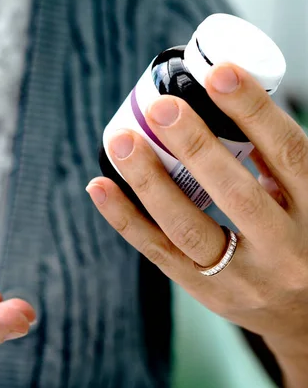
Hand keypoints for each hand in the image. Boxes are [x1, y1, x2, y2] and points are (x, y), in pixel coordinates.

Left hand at [87, 65, 307, 387]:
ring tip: (120, 141)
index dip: (254, 112)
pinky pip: (158, 252)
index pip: (289, 155)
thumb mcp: (305, 197)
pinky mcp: (204, 291)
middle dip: (195, 146)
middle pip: (236, 195)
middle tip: (160, 107)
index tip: (219, 72)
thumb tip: (225, 102)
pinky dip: (125, 217)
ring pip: (188, 228)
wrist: (306, 315)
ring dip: (149, 181)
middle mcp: (285, 250)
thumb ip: (274, 159)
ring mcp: (240, 277)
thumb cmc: (302, 237)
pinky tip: (100, 186)